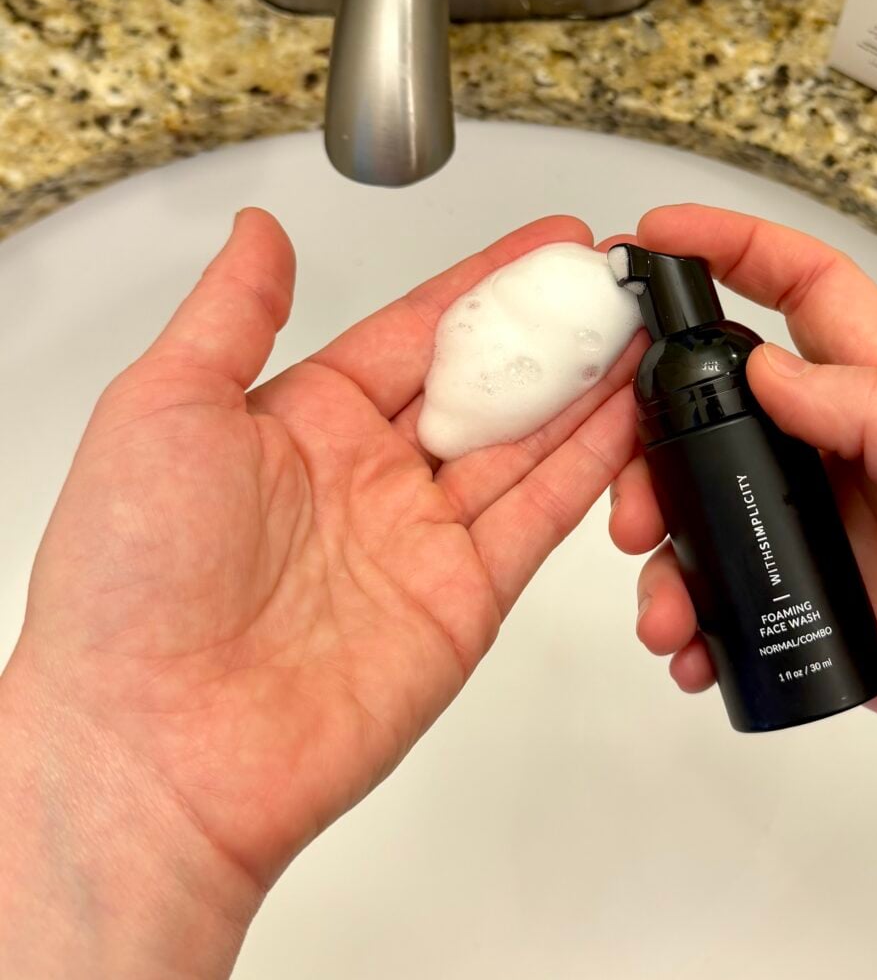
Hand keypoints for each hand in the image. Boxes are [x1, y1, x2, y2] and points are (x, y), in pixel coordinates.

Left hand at [0, 208, 637, 979]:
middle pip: (484, 382)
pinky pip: (541, 515)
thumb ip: (231, 314)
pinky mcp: (463, 601)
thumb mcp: (162, 408)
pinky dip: (592, 463)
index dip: (485, 284)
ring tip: (644, 327)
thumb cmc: (129, 582)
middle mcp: (367, 477)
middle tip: (614, 278)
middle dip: (551, 329)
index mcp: (299, 422)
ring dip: (588, 385)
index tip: (547, 245)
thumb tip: (260, 231)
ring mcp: (420, 539)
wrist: (157, 748)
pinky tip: (630, 410)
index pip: (415, 331)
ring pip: (527, 441)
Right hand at [609, 204, 876, 848]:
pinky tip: (697, 652)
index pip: (813, 297)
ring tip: (660, 602)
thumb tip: (771, 370)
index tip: (659, 239)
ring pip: (738, 525)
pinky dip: (716, 627)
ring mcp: (870, 554)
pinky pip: (765, 615)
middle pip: (742, 421)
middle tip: (625, 489)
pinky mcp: (869, 636)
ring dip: (680, 552)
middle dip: (664, 440)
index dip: (737, 252)